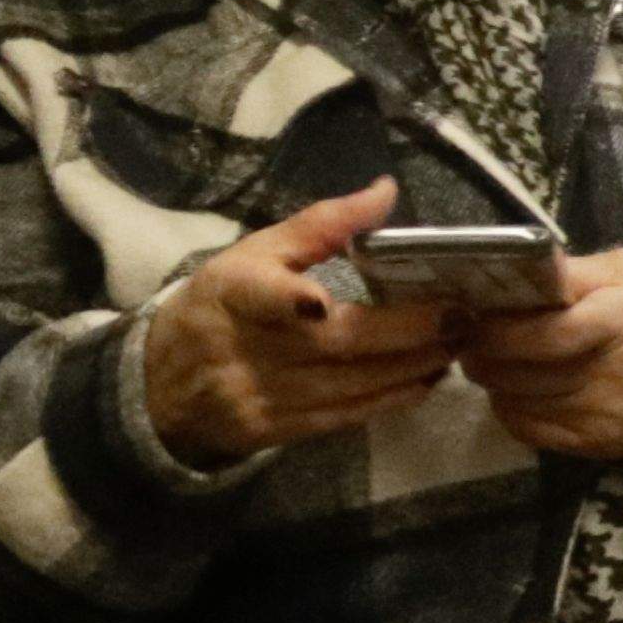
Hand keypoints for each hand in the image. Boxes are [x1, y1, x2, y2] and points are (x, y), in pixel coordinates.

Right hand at [133, 181, 454, 465]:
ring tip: (457, 342)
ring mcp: (258, 395)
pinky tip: (426, 378)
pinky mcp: (273, 432)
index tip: (319, 301)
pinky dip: (391, 399)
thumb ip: (322, 224)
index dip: (288, 300)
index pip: (259, 295)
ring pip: (349, 384)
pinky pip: (343, 417)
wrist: (160, 385)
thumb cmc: (222, 304)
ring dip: (413, 365)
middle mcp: (243, 347)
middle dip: (407, 331)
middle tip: (462, 315)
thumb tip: (387, 191)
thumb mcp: (255, 254)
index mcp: (234, 291)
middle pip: (334, 343)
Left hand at [457, 247, 622, 464]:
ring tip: (497, 362)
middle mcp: (609, 376)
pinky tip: (519, 392)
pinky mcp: (598, 444)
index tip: (477, 317)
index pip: (541, 335)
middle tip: (475, 338)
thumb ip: (576, 272)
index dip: (498, 329)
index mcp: (620, 324)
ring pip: (517, 404)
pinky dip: (513, 411)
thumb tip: (520, 271)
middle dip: (485, 354)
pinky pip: (532, 432)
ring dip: (496, 382)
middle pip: (518, 373)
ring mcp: (603, 416)